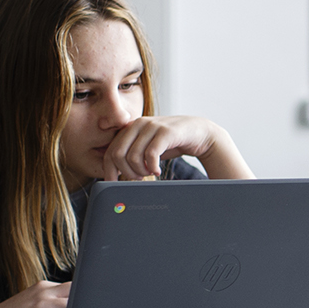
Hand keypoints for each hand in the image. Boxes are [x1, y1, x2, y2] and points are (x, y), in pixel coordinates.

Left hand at [99, 115, 254, 180]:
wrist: (198, 132)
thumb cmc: (170, 143)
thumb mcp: (147, 147)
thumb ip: (132, 155)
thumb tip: (115, 175)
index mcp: (130, 128)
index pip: (110, 152)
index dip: (110, 171)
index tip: (114, 183)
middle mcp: (138, 124)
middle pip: (117, 155)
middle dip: (126, 172)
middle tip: (139, 178)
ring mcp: (152, 126)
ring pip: (133, 157)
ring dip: (141, 171)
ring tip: (151, 173)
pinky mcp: (165, 131)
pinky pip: (150, 154)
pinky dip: (152, 167)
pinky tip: (158, 171)